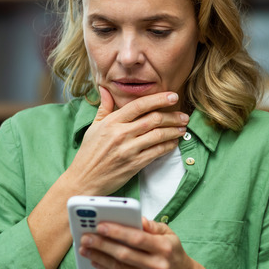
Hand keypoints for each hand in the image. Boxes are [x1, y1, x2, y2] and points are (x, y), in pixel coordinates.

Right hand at [64, 86, 188, 195]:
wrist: (84, 179)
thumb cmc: (89, 153)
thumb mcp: (94, 127)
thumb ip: (104, 107)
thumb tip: (105, 89)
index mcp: (112, 122)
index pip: (139, 105)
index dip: (158, 99)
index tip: (172, 96)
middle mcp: (121, 134)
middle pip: (153, 119)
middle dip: (172, 116)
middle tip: (183, 115)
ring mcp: (129, 149)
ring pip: (158, 135)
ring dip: (174, 130)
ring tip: (182, 127)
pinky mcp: (134, 164)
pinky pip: (157, 152)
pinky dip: (168, 146)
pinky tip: (173, 142)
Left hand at [79, 217, 196, 268]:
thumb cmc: (171, 252)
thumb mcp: (168, 234)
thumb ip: (152, 225)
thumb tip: (137, 218)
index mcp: (165, 247)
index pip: (137, 238)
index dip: (117, 232)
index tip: (100, 225)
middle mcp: (159, 265)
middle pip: (124, 254)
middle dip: (102, 245)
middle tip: (85, 237)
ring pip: (119, 268)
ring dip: (99, 257)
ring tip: (85, 249)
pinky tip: (96, 261)